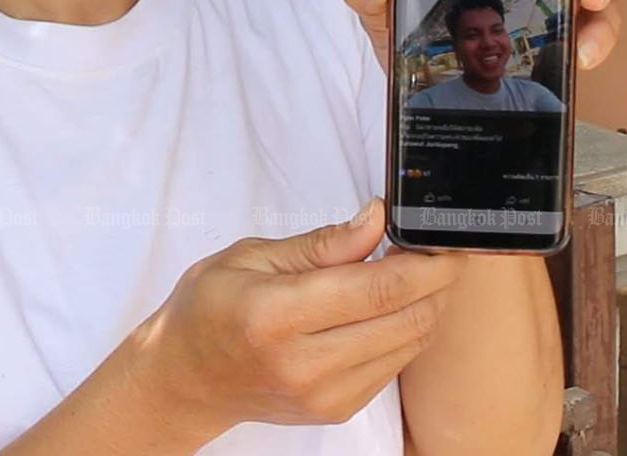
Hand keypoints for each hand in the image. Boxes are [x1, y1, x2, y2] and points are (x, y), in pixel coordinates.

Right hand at [131, 198, 466, 438]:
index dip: (424, 262)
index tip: (441, 238)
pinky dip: (404, 330)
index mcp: (277, 317)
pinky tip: (388, 305)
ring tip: (409, 271)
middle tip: (431, 248)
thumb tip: (377, 218)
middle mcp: (305, 365)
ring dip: (426, 304)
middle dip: (436, 280)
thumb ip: (323, 243)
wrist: (185, 379)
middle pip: (406, 319)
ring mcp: (325, 396)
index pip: (378, 289)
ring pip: (410, 343)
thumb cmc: (211, 307)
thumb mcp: (253, 256)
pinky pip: (395, 364)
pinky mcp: (338, 410)